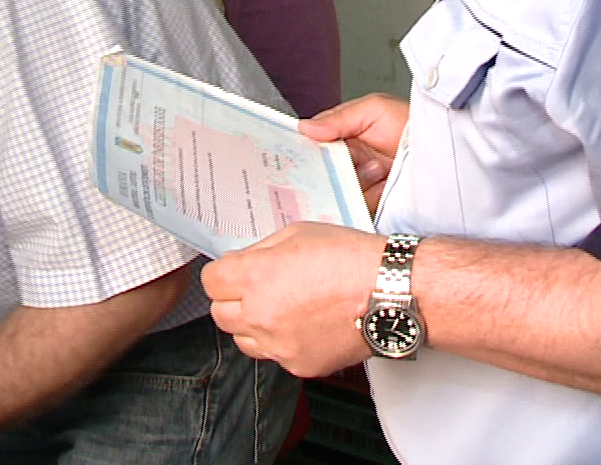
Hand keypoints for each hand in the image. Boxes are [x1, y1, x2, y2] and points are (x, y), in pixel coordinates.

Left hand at [203, 222, 384, 376]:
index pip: (210, 282)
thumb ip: (260, 251)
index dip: (222, 274)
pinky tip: (304, 325)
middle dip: (232, 299)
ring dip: (252, 325)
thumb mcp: (297, 234)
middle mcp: (261, 315)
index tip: (234, 272)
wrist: (390, 292)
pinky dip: (282, 342)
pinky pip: (274, 355)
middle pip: (219, 314)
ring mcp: (279, 345)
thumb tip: (240, 263)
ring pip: (242, 340)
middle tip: (256, 289)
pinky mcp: (299, 365)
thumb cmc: (350, 258)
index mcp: (256, 277)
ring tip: (281, 308)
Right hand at [302, 93, 408, 210]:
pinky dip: (363, 198)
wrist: (444, 152)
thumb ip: (338, 118)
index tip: (301, 151)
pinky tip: (380, 184)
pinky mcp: (372, 204)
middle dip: (326, 169)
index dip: (306, 149)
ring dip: (353, 181)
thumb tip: (305, 127)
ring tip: (377, 168)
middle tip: (341, 161)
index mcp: (344, 138)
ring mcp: (360, 184)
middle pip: (321, 171)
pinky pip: (354, 206)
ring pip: (337, 189)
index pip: (315, 146)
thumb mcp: (374, 110)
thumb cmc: (412, 126)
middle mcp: (349, 162)